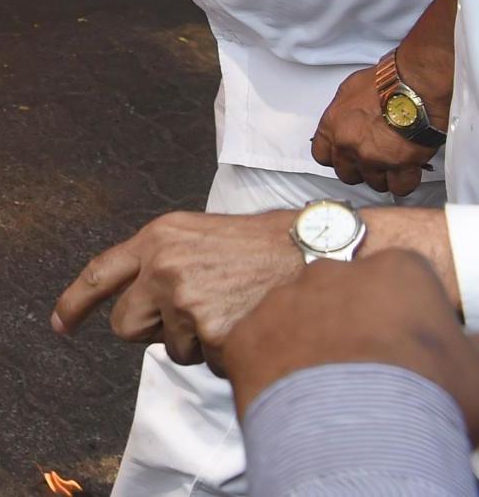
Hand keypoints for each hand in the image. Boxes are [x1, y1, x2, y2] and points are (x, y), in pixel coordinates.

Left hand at [53, 209, 298, 366]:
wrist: (306, 250)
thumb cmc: (251, 244)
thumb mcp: (191, 234)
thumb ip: (156, 259)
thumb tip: (134, 299)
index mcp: (154, 240)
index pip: (99, 274)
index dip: (74, 302)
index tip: (59, 324)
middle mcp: (162, 269)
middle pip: (125, 326)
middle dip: (148, 330)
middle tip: (185, 315)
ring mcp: (186, 301)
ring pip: (170, 348)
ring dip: (193, 341)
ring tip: (227, 309)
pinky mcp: (213, 332)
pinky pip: (206, 361)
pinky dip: (223, 352)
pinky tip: (243, 322)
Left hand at [220, 249, 478, 424]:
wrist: (364, 431)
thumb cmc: (430, 399)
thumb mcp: (471, 370)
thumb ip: (463, 348)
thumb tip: (467, 347)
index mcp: (396, 270)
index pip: (400, 280)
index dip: (404, 316)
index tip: (406, 346)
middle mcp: (332, 272)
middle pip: (340, 294)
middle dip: (350, 325)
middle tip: (365, 370)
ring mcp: (282, 299)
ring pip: (294, 318)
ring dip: (308, 346)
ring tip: (329, 391)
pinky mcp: (245, 334)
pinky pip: (255, 348)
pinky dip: (270, 372)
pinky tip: (294, 399)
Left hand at [311, 66, 434, 198]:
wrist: (413, 88)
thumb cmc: (386, 83)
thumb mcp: (350, 90)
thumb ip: (343, 112)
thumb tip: (346, 119)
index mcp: (332, 126)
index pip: (322, 156)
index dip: (336, 158)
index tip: (345, 156)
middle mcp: (348, 145)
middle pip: (347, 173)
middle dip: (360, 169)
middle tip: (372, 159)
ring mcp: (372, 158)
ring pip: (374, 183)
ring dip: (384, 176)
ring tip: (393, 162)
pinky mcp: (399, 166)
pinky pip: (399, 187)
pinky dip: (405, 182)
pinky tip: (408, 171)